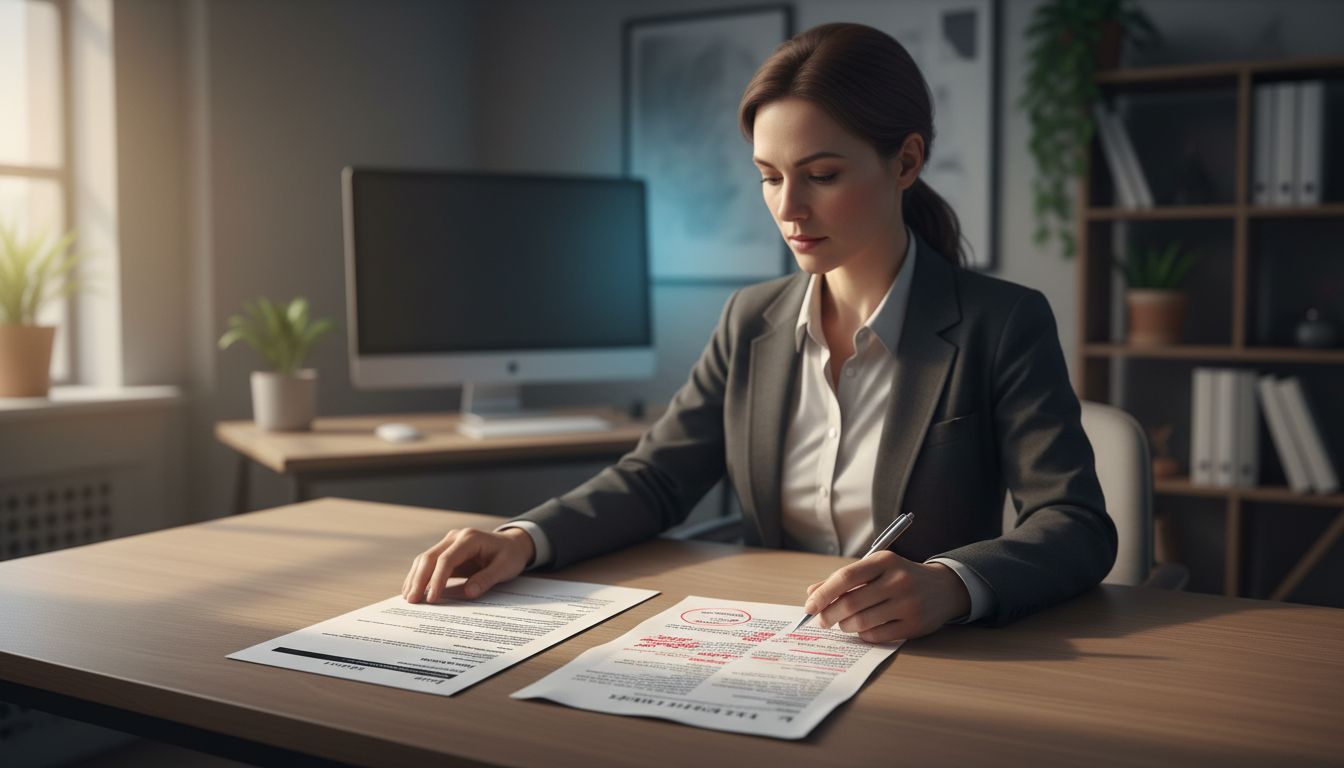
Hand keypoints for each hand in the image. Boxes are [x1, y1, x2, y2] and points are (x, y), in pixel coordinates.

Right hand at [402, 527, 534, 603]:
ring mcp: (448, 543)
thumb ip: (487, 579)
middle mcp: (455, 537)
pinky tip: (412, 590)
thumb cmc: (510, 555)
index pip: (447, 559)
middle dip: (419, 579)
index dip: (437, 579)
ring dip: (415, 578)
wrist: (511, 544)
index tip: (432, 598)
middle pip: (430, 557)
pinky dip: (419, 576)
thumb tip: (468, 593)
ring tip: (408, 599)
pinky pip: (428, 563)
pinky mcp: (446, 552)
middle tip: (412, 601)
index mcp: (470, 538)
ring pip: (424, 559)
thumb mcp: (506, 567)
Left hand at [803, 552, 970, 642]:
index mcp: (884, 561)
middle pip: (850, 602)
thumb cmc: (900, 577)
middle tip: (822, 621)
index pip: (845, 577)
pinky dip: (863, 635)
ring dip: (845, 626)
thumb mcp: (876, 569)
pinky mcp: (914, 625)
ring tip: (844, 623)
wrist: (943, 588)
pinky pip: (877, 635)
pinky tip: (863, 629)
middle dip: (829, 615)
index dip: (823, 594)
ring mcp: (907, 604)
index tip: (809, 606)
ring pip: (861, 622)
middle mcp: (897, 580)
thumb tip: (812, 593)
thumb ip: (844, 580)